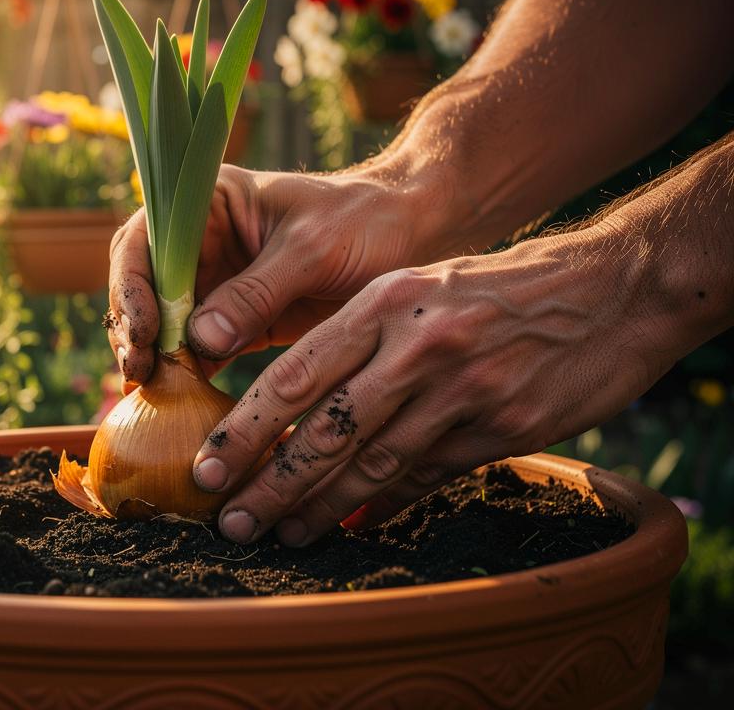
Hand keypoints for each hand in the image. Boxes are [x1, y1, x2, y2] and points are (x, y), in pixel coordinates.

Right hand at [106, 163, 447, 384]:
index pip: (145, 242)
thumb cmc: (364, 222)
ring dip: (154, 361)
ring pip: (164, 328)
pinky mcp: (238, 325)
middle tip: (138, 374)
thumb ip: (257, 290)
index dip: (133, 287)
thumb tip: (200, 338)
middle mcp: (201, 244)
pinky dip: (186, 379)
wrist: (413, 239)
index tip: (145, 331)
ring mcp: (217, 287)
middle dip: (134, 331)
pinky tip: (180, 406)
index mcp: (207, 205)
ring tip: (149, 395)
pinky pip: (199, 354)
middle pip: (144, 290)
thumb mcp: (312, 249)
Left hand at [194, 227, 677, 545]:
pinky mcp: (506, 428)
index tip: (208, 468)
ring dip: (322, 506)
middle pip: (326, 430)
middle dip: (271, 483)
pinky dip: (386, 505)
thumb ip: (357, 342)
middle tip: (231, 521)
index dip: (245, 429)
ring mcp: (465, 391)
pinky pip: (429, 476)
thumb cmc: (497, 287)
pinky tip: (355, 524)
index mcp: (386, 303)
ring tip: (284, 532)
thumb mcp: (419, 288)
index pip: (296, 375)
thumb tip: (293, 410)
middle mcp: (419, 347)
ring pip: (374, 463)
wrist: (611, 289)